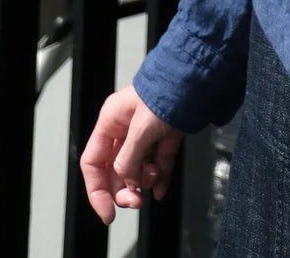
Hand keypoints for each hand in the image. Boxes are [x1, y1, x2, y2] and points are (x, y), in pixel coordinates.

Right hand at [80, 83, 182, 221]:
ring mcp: (146, 133)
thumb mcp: (142, 127)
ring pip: (138, 169)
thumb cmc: (166, 92)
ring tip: (156, 173)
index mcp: (111, 122)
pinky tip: (162, 191)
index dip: (97, 191)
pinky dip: (160, 177)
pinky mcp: (165, 136)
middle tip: (137, 201)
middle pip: (115, 171)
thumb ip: (129, 157)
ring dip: (145, 179)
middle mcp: (125, 129)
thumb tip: (125, 181)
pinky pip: (158, 163)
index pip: (93, 163)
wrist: (197, 76)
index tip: (108, 213)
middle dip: (125, 189)